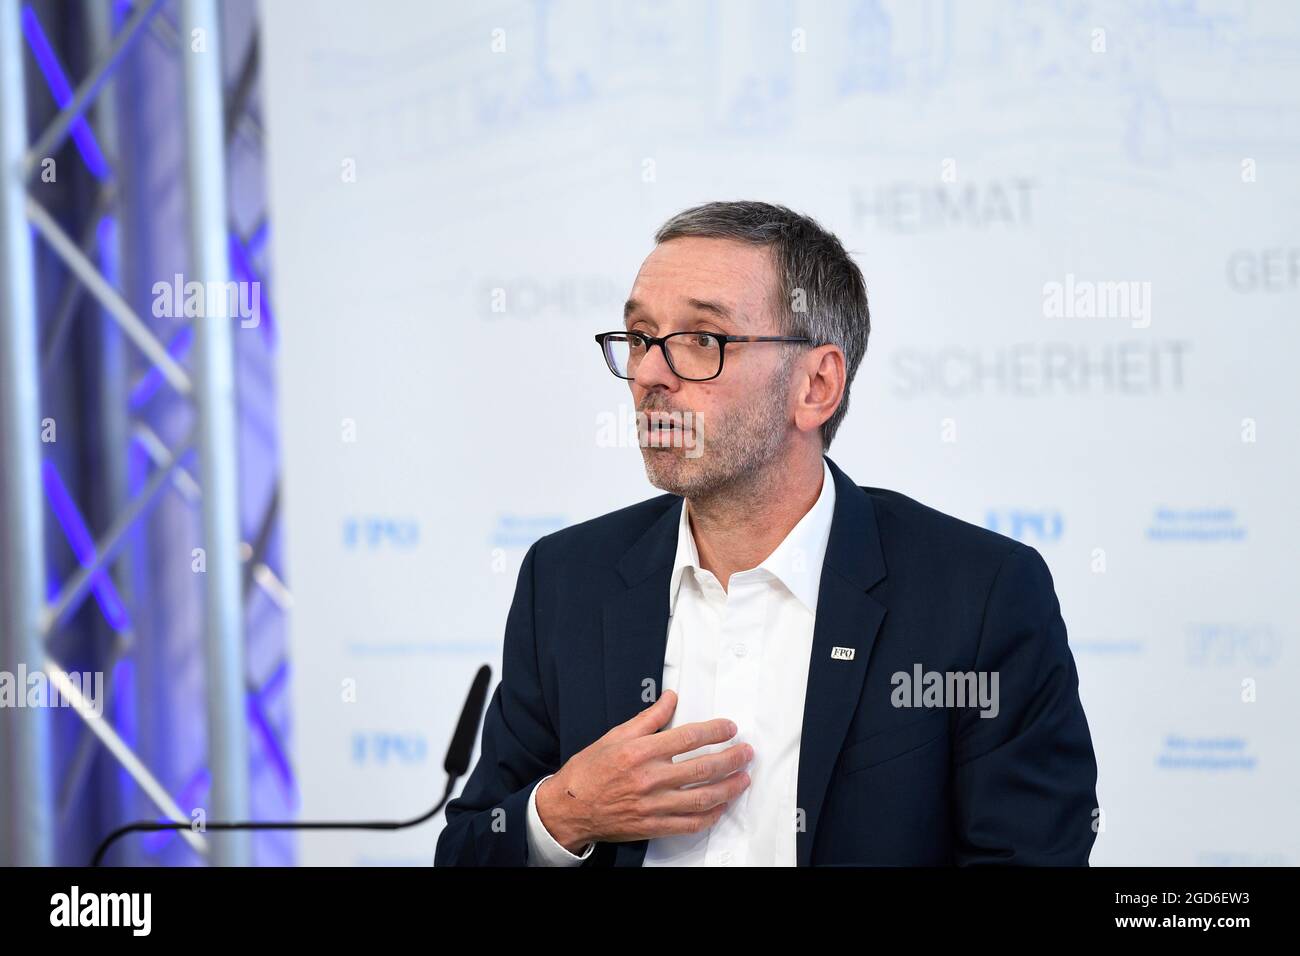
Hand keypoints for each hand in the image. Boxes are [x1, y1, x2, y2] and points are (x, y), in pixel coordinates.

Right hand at [535, 689, 752, 852]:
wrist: (569, 808)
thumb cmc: (589, 771)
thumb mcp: (615, 736)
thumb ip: (648, 719)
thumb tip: (670, 699)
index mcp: (640, 753)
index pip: (688, 738)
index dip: (714, 731)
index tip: (729, 728)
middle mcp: (650, 779)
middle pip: (702, 768)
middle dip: (731, 759)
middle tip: (746, 752)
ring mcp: (653, 805)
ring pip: (702, 798)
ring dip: (728, 788)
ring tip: (743, 779)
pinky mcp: (653, 826)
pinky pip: (690, 824)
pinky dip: (710, 816)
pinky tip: (721, 807)